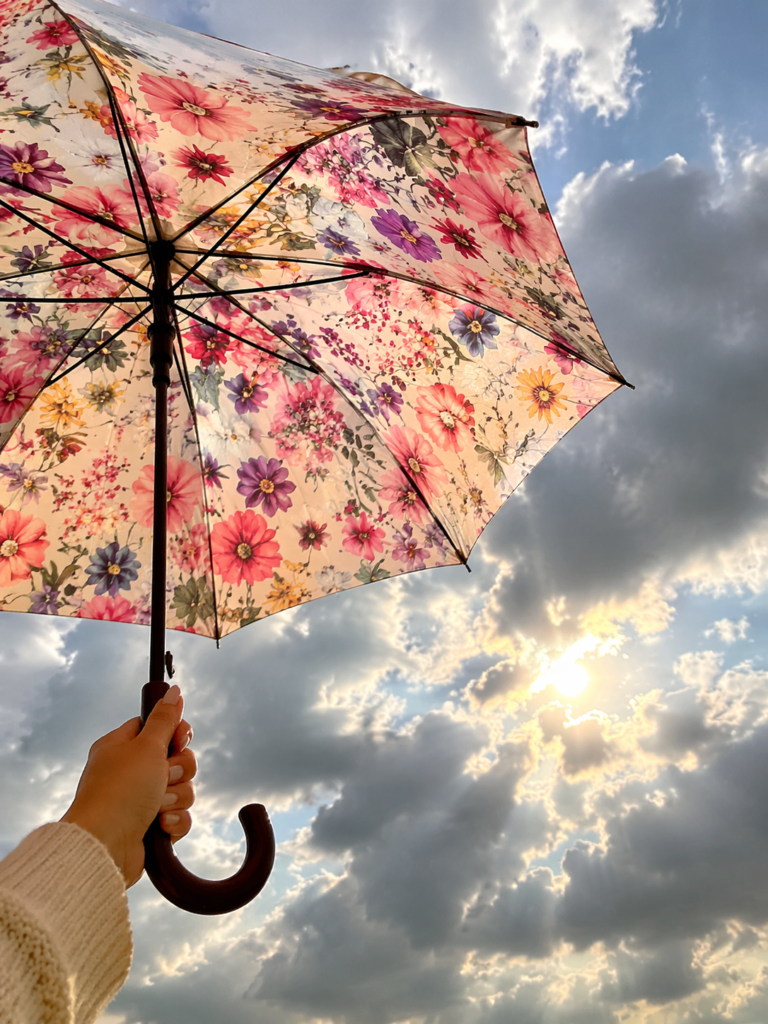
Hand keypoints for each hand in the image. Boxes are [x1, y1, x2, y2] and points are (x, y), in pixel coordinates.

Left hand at [60, 684, 196, 887]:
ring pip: (181, 788)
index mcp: (121, 747)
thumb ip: (165, 719)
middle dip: (179, 770)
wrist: (104, 847)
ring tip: (158, 806)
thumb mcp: (146, 746)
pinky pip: (179, 816)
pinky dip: (175, 821)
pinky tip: (161, 825)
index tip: (179, 739)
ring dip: (176, 797)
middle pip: (176, 759)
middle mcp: (129, 772)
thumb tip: (173, 691)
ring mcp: (139, 800)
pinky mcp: (150, 827)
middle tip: (163, 776)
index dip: (175, 733)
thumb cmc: (120, 792)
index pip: (156, 728)